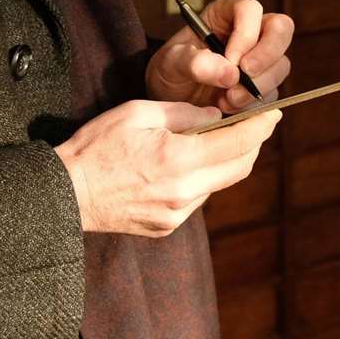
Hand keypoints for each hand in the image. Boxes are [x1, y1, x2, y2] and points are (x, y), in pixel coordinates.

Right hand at [55, 99, 280, 235]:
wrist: (65, 193)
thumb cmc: (97, 146)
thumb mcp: (139, 113)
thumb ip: (184, 113)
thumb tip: (216, 117)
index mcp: (178, 159)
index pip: (237, 143)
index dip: (261, 126)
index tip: (274, 113)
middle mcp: (184, 192)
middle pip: (239, 168)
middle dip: (252, 144)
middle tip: (256, 123)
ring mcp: (176, 214)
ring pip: (219, 184)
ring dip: (226, 161)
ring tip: (217, 139)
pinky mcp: (167, 226)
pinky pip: (198, 197)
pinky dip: (203, 177)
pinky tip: (187, 162)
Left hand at [146, 0, 292, 111]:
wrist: (171, 99)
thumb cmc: (170, 70)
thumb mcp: (171, 63)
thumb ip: (194, 62)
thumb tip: (230, 71)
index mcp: (226, 14)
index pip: (250, 9)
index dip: (246, 33)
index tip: (231, 60)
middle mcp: (250, 31)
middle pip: (281, 29)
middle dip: (266, 57)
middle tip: (242, 78)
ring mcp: (261, 58)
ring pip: (281, 64)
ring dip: (257, 86)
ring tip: (227, 99)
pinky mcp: (263, 84)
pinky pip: (274, 92)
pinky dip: (254, 104)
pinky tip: (229, 107)